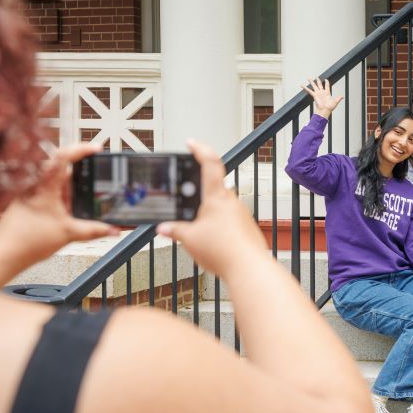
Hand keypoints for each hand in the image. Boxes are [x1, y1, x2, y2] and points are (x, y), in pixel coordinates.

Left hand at [0, 143, 119, 284]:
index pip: (64, 156)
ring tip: (78, 202)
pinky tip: (65, 211)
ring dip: (69, 188)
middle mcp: (35, 185)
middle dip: (80, 174)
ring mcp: (29, 193)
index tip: (96, 148)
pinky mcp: (26, 202)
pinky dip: (60, 197)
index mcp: (44, 186)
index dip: (82, 149)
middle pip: (61, 168)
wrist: (4, 254)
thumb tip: (113, 229)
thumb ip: (95, 230)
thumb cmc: (26, 241)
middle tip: (93, 179)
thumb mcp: (69, 234)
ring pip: (54, 181)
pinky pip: (47, 192)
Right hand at [158, 140, 266, 275]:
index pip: (210, 164)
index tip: (192, 143)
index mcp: (217, 197)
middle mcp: (232, 201)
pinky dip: (219, 227)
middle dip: (199, 195)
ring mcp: (242, 214)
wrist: (249, 268)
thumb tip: (163, 227)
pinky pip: (230, 221)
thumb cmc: (224, 252)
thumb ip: (174, 230)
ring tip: (199, 232)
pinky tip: (213, 241)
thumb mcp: (189, 239)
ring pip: (221, 207)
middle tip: (187, 205)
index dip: (200, 150)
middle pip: (214, 189)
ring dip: (209, 214)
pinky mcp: (247, 227)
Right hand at [302, 78, 342, 118]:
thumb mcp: (335, 102)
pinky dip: (305, 88)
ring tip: (309, 78)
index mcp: (327, 93)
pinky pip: (309, 91)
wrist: (324, 110)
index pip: (327, 86)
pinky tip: (302, 85)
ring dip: (311, 82)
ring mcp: (318, 94)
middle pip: (319, 85)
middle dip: (318, 81)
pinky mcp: (314, 95)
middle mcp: (322, 93)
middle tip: (316, 77)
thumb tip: (342, 97)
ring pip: (314, 86)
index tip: (326, 79)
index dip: (327, 83)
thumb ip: (338, 99)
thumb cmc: (329, 107)